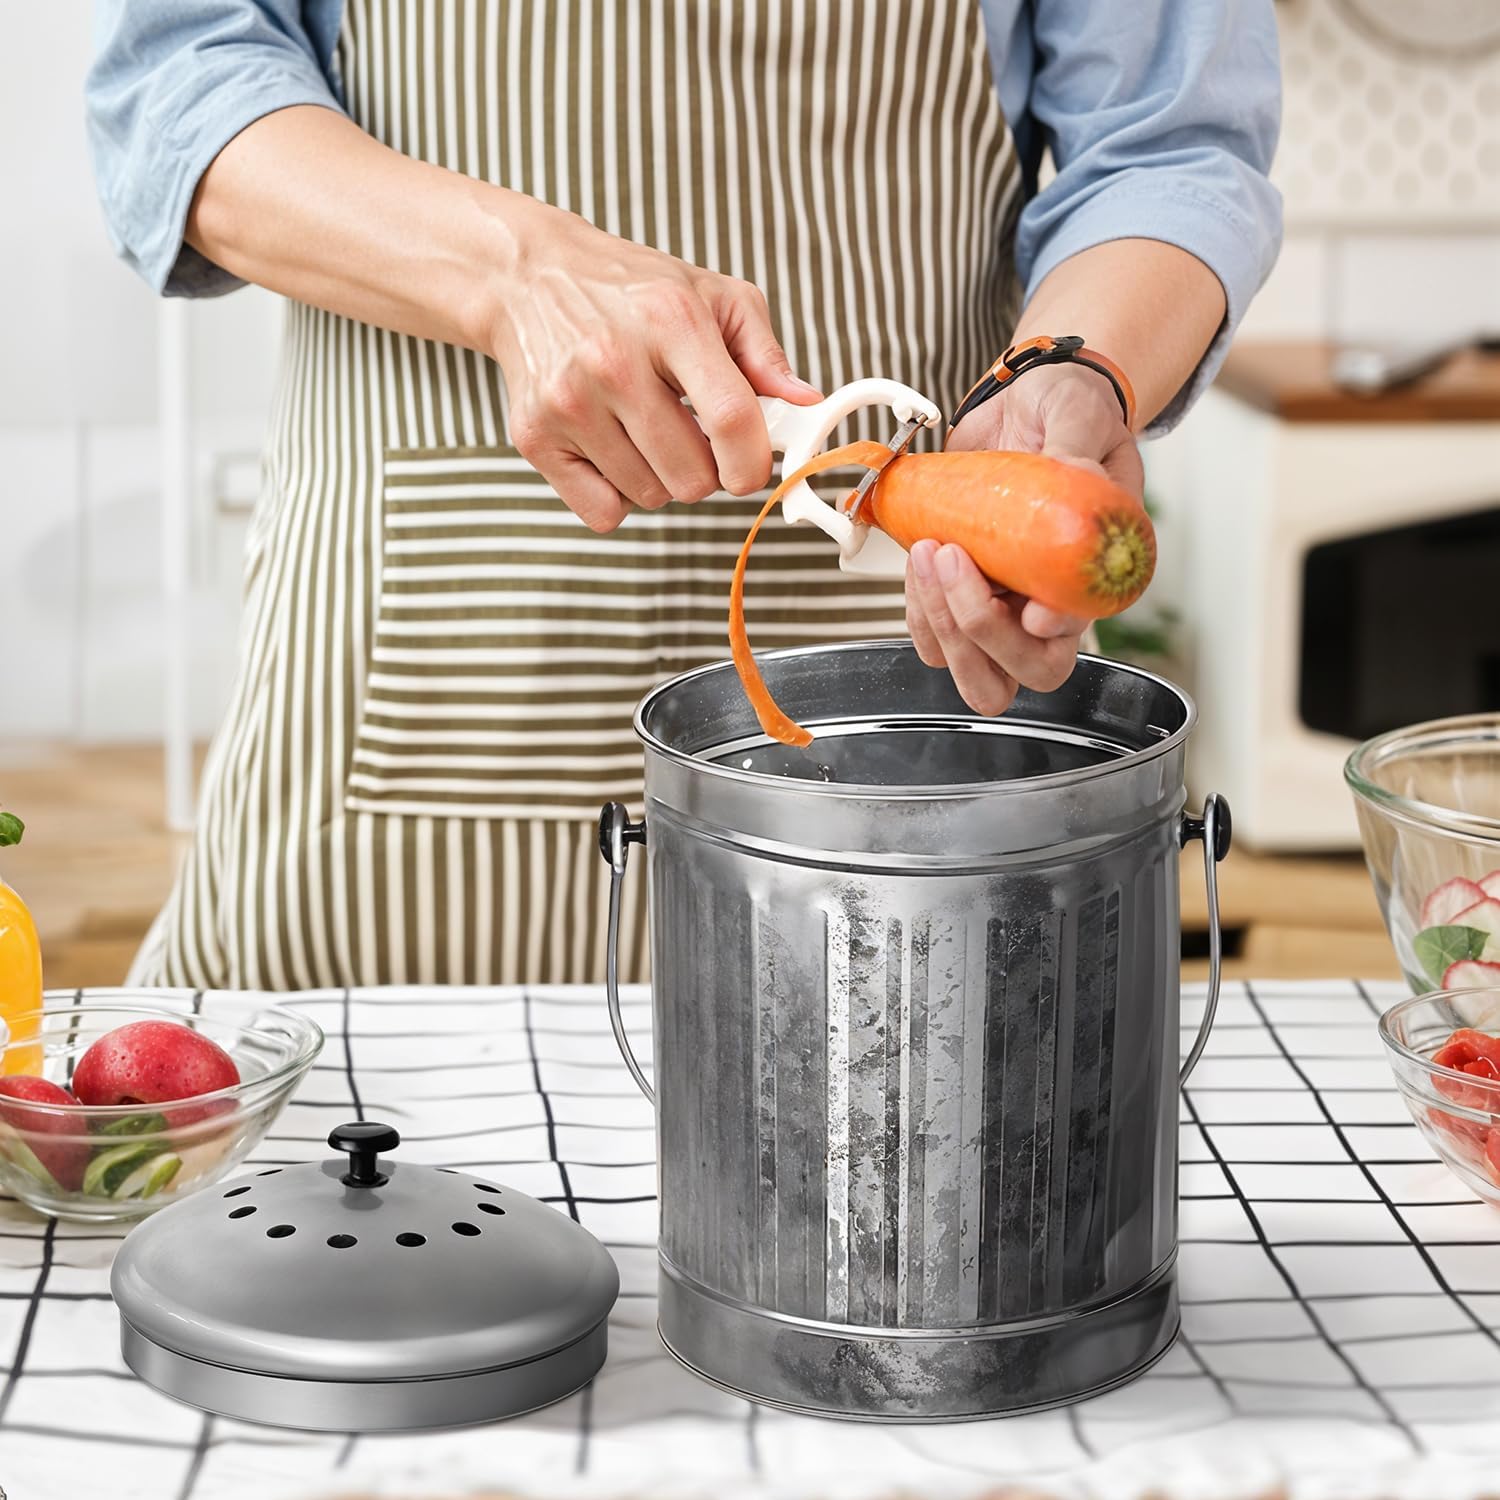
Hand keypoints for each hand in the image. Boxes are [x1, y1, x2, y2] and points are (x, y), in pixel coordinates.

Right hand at [487, 201, 820, 530]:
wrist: (531, 277)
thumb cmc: (633, 292)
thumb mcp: (712, 297)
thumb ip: (764, 353)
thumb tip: (805, 403)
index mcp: (670, 321)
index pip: (731, 421)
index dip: (753, 462)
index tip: (750, 465)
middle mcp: (613, 363)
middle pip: (692, 478)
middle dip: (705, 469)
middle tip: (689, 432)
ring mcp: (569, 403)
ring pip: (650, 498)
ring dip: (659, 477)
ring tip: (644, 428)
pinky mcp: (534, 436)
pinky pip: (604, 513)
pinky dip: (617, 496)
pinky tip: (613, 450)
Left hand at [905, 362, 1144, 714]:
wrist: (1022, 404)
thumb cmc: (1066, 412)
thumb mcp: (1080, 416)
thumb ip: (1078, 449)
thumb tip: (1076, 476)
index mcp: (1092, 572)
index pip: (1076, 632)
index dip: (1050, 633)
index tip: (1030, 611)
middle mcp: (1046, 603)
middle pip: (1023, 673)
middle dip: (978, 632)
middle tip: (953, 561)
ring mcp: (1000, 605)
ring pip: (967, 664)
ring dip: (938, 618)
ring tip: (931, 548)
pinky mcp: (957, 593)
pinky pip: (931, 634)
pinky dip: (917, 606)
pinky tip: (920, 557)